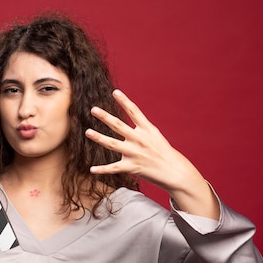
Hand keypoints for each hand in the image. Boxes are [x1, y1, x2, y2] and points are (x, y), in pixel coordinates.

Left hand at [85, 89, 218, 217]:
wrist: (174, 171)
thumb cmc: (162, 151)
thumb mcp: (154, 135)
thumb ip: (139, 127)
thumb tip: (125, 122)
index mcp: (147, 129)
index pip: (134, 112)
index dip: (124, 101)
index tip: (115, 92)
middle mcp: (140, 139)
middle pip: (119, 126)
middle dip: (105, 117)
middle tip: (93, 110)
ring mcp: (135, 153)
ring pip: (113, 144)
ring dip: (99, 138)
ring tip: (88, 132)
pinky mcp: (132, 167)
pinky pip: (114, 168)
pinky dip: (102, 169)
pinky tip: (91, 169)